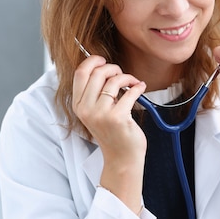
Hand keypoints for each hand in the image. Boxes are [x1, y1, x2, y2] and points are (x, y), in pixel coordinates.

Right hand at [72, 55, 146, 211]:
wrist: (122, 158)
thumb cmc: (112, 132)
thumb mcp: (96, 111)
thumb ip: (95, 91)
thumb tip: (103, 65)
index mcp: (78, 105)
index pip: (80, 73)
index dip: (92, 61)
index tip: (103, 60)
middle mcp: (86, 109)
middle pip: (97, 73)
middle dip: (113, 68)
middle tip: (122, 74)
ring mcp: (101, 114)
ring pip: (114, 80)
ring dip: (127, 77)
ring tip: (133, 83)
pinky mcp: (117, 118)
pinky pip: (130, 92)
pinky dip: (138, 87)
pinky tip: (140, 88)